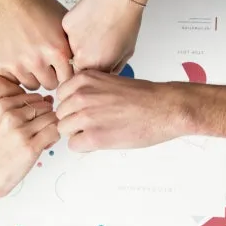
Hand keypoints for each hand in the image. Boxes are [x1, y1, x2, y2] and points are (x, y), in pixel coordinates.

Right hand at [0, 0, 72, 89]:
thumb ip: (72, 46)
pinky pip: (12, 80)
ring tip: (30, 57)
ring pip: (31, 84)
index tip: (61, 68)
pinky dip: (14, 71)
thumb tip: (83, 63)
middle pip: (50, 85)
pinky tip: (16, 55)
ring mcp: (16, 64)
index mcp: (57, 50)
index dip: (65, 73)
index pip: (68, 79)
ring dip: (32, 75)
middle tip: (45, 62)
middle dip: (49, 75)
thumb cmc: (35, 5)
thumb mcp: (63, 23)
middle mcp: (37, 60)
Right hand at [0, 52, 24, 125]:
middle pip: (14, 112)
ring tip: (4, 114)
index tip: (26, 100)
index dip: (25, 98)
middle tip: (18, 110)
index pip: (23, 98)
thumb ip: (8, 82)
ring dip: (3, 119)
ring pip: (0, 122)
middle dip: (16, 111)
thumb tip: (22, 93)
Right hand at [0, 93, 59, 199]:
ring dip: (52, 129)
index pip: (36, 97)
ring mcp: (21, 131)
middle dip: (47, 119)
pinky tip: (44, 146)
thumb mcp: (1, 122)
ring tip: (41, 140)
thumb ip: (23, 109)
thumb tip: (49, 100)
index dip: (39, 109)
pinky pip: (55, 132)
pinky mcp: (30, 146)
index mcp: (2, 105)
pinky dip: (54, 138)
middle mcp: (11, 115)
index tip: (33, 122)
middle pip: (46, 107)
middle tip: (39, 133)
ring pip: (52, 118)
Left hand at [56, 71, 186, 151]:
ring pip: (64, 130)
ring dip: (78, 133)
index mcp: (84, 79)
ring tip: (99, 131)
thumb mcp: (109, 81)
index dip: (72, 106)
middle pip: (61, 114)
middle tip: (94, 123)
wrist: (164, 108)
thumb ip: (88, 90)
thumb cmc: (144, 96)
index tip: (84, 110)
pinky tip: (101, 140)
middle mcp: (81, 95)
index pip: (61, 96)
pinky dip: (85, 146)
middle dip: (74, 120)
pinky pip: (73, 145)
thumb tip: (74, 103)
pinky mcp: (93, 136)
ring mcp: (86, 116)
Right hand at [62, 0, 142, 73]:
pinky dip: (76, 29)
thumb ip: (112, 68)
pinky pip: (67, 33)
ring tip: (95, 30)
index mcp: (96, 66)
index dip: (91, 70)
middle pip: (76, 64)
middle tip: (96, 43)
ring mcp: (70, 40)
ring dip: (80, 43)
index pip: (85, 78)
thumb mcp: (126, 53)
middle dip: (84, 57)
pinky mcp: (65, 25)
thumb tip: (104, 74)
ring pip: (70, 48)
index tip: (96, 63)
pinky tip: (88, 21)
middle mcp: (80, 56)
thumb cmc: (126, 21)